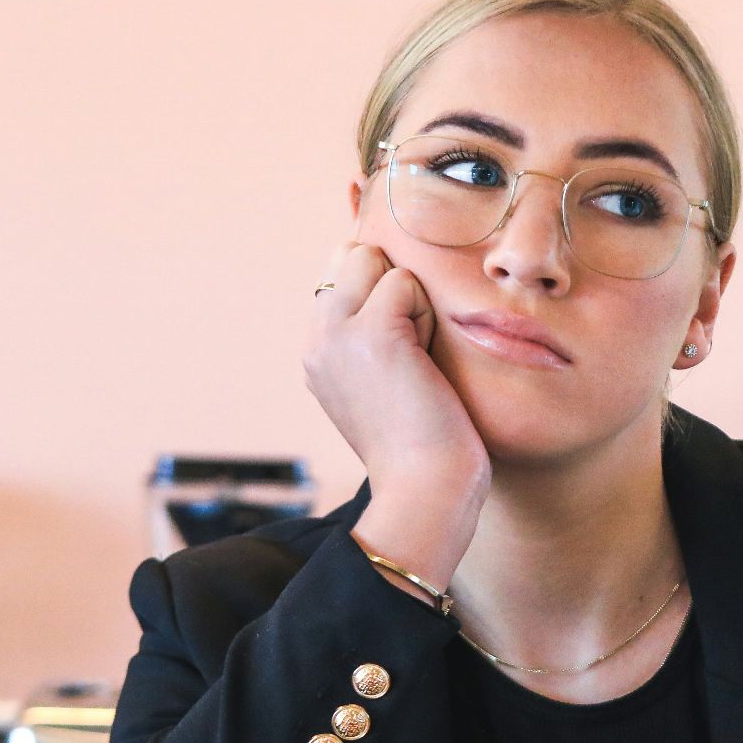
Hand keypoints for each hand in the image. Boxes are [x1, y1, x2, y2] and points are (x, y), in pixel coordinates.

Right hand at [303, 242, 490, 504]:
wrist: (424, 488)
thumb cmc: (421, 443)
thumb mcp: (379, 382)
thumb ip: (369, 335)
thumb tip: (393, 282)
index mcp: (316, 351)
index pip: (338, 272)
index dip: (380, 289)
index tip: (400, 346)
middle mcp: (316, 339)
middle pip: (352, 255)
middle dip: (392, 285)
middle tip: (410, 347)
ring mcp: (337, 334)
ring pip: (375, 261)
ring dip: (411, 300)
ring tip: (416, 357)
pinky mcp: (372, 333)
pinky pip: (404, 282)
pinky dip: (425, 314)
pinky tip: (423, 361)